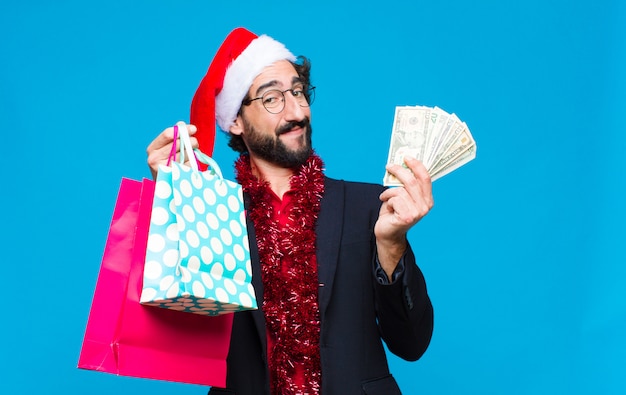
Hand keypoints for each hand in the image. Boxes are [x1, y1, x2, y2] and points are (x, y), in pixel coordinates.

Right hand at [146, 123, 197, 178]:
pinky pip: (189, 165)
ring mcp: (163, 169)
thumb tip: (181, 124)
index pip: (168, 134)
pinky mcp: (174, 177)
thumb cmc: (168, 165)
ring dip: (192, 154)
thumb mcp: (167, 150)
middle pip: (179, 143)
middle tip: (195, 144)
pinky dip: (192, 164)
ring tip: (189, 158)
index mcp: (152, 149)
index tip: (193, 129)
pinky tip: (188, 167)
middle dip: (191, 142)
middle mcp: (154, 159)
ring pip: (186, 154)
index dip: (183, 130)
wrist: (166, 187)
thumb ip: (174, 137)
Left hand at [375, 157, 433, 275]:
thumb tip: (401, 164)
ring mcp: (418, 212)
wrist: (388, 234)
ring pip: (400, 190)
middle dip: (398, 171)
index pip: (425, 178)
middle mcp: (426, 206)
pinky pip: (394, 199)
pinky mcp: (407, 217)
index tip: (406, 157)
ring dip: (389, 192)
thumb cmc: (393, 213)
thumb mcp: (402, 196)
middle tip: (389, 166)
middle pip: (412, 181)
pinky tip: (387, 208)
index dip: (416, 165)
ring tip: (385, 198)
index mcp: (427, 199)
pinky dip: (387, 200)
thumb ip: (405, 185)